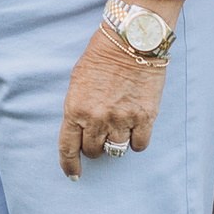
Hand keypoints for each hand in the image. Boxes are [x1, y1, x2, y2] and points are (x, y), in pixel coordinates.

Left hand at [57, 0, 181, 176]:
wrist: (132, 39)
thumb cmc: (102, 55)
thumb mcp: (78, 81)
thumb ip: (78, 108)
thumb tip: (81, 130)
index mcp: (75, 108)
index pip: (68, 148)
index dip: (69, 165)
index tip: (73, 174)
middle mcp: (97, 118)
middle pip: (94, 151)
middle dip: (95, 147)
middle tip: (100, 135)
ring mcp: (122, 119)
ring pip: (116, 150)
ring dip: (115, 143)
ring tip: (118, 129)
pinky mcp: (145, 117)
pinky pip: (139, 144)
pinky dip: (136, 141)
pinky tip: (135, 130)